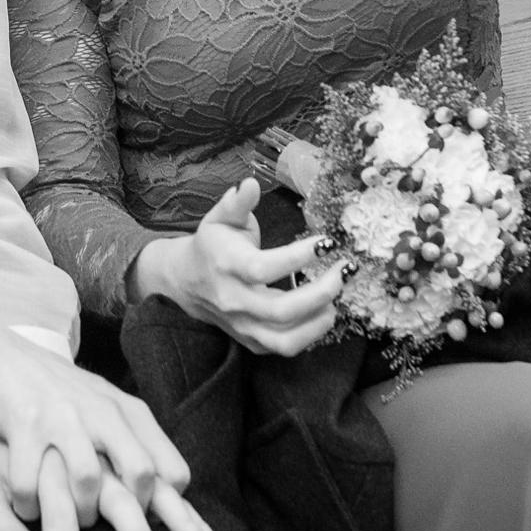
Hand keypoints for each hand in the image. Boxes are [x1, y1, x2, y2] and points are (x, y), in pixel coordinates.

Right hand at [0, 323, 223, 530]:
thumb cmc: (62, 394)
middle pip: (140, 474)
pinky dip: (29, 504)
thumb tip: (174, 488)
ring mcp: (63, 418)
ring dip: (82, 513)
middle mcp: (102, 413)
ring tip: (74, 527)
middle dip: (144, 526)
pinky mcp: (23, 424)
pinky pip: (31, 480)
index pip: (170, 467)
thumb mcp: (107, 409)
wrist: (1, 355)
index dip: (177, 508)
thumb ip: (140, 445)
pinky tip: (26, 510)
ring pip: (88, 481)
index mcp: (128, 413)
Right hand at [130, 178, 346, 356]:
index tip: (326, 242)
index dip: (298, 257)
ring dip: (320, 320)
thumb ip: (237, 202)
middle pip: (281, 310)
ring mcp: (243, 325)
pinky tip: (324, 310)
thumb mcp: (220, 217)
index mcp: (226, 266)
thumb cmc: (212, 245)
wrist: (186, 282)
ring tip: (338, 296)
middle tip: (344, 271)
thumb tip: (250, 183)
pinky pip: (285, 347)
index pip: (263, 268)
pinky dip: (311, 333)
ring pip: (285, 339)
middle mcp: (233, 300)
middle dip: (321, 292)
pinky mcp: (252, 341)